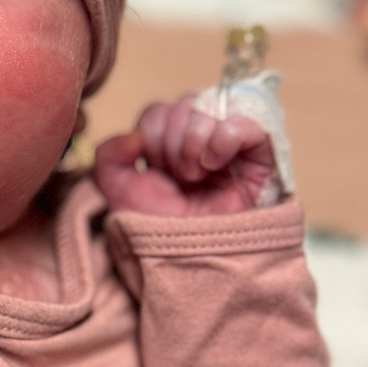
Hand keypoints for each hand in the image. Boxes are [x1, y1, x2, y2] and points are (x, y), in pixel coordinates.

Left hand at [93, 95, 276, 215]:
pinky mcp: (259, 157)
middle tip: (178, 175)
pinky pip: (245, 123)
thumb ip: (108, 155)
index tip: (154, 168)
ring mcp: (230, 147)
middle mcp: (201, 140)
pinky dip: (223, 138)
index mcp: (170, 144)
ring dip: (193, 141)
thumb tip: (134, 134)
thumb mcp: (118, 191)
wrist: (190, 261)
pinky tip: (213, 163)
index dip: (150, 135)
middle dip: (171, 140)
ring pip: (210, 109)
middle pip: (183, 105)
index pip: (158, 111)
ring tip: (196, 174)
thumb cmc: (158, 229)